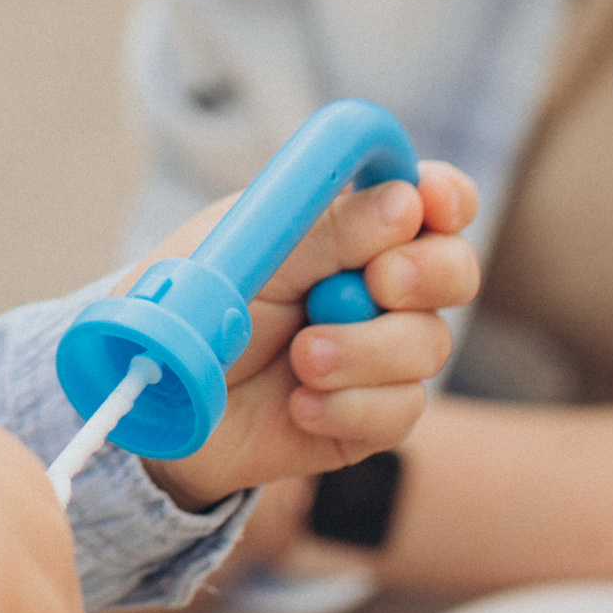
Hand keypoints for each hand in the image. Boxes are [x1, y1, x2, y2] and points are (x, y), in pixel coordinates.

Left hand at [142, 162, 476, 511]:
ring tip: (302, 358)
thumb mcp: (250, 251)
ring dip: (365, 349)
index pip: (425, 198)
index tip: (433, 203)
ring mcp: (380, 351)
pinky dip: (350, 405)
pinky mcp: (372, 416)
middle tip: (380, 283)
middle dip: (425, 273)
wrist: (158, 397)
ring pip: (428, 343)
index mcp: (346, 226)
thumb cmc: (193, 303)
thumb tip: (407, 202)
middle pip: (454, 269)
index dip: (444, 196)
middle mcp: (375, 284)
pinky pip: (401, 409)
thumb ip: (325, 229)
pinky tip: (300, 405)